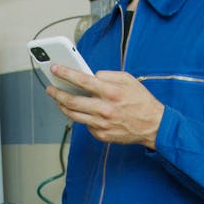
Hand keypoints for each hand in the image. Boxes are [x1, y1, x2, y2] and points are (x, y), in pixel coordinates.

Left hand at [47, 64, 163, 148]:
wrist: (153, 125)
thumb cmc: (141, 101)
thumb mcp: (128, 79)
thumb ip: (108, 75)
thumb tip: (90, 75)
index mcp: (111, 92)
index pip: (82, 80)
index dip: (65, 73)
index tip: (55, 68)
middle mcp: (104, 109)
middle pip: (72, 101)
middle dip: (57, 93)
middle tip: (50, 88)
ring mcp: (102, 124)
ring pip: (73, 115)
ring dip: (63, 106)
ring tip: (59, 99)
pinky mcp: (102, 135)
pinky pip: (86, 125)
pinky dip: (82, 117)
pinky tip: (82, 112)